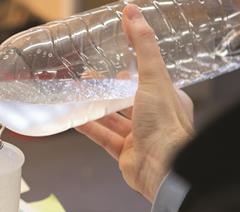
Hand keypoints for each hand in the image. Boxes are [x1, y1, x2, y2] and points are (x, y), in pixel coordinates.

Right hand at [75, 5, 193, 201]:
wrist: (162, 167)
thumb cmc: (164, 124)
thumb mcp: (153, 77)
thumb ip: (143, 46)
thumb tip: (132, 13)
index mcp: (166, 99)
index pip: (147, 78)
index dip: (130, 69)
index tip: (113, 58)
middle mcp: (153, 118)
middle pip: (125, 99)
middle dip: (106, 89)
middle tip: (87, 78)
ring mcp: (138, 137)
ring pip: (112, 118)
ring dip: (94, 107)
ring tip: (76, 93)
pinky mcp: (124, 153)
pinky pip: (102, 137)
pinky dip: (88, 127)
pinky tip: (73, 119)